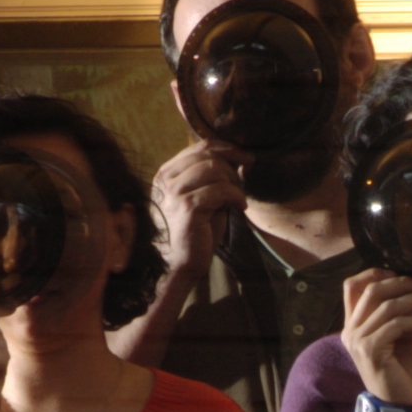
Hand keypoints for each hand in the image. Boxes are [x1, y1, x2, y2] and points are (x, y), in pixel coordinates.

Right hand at [148, 140, 247, 277]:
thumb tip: (237, 159)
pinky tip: (239, 207)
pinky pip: (220, 190)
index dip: (227, 148)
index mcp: (166, 173)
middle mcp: (167, 179)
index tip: (244, 158)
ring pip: (214, 168)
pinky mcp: (188, 207)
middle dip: (232, 165)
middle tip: (243, 181)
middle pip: (208, 154)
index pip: (199, 147)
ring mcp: (175, 192)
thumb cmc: (192, 233)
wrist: (177, 264)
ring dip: (233, 182)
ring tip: (237, 199)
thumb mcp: (199, 198)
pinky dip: (236, 196)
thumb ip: (210, 178)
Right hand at [340, 270, 411, 408]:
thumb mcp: (400, 336)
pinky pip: (397, 325)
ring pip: (387, 306)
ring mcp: (359, 340)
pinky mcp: (372, 350)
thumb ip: (400, 314)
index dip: (374, 274)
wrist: (397, 404)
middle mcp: (351, 330)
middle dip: (402, 283)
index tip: (399, 274)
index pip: (352, 287)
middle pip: (372, 291)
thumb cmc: (400, 370)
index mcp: (352, 325)